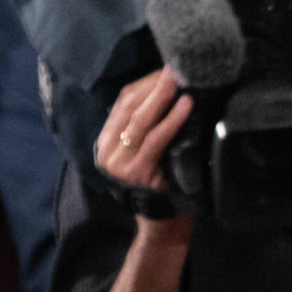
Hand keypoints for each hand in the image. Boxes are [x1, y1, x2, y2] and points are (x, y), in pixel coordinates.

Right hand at [94, 67, 194, 201]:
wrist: (162, 224)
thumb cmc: (160, 182)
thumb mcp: (145, 152)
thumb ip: (144, 127)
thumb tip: (165, 87)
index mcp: (106, 143)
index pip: (122, 103)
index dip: (144, 83)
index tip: (165, 69)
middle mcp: (108, 152)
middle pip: (129, 107)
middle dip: (153, 85)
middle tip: (174, 68)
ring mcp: (120, 164)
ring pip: (140, 121)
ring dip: (161, 96)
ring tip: (179, 80)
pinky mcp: (137, 174)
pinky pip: (155, 140)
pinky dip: (171, 120)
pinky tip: (186, 105)